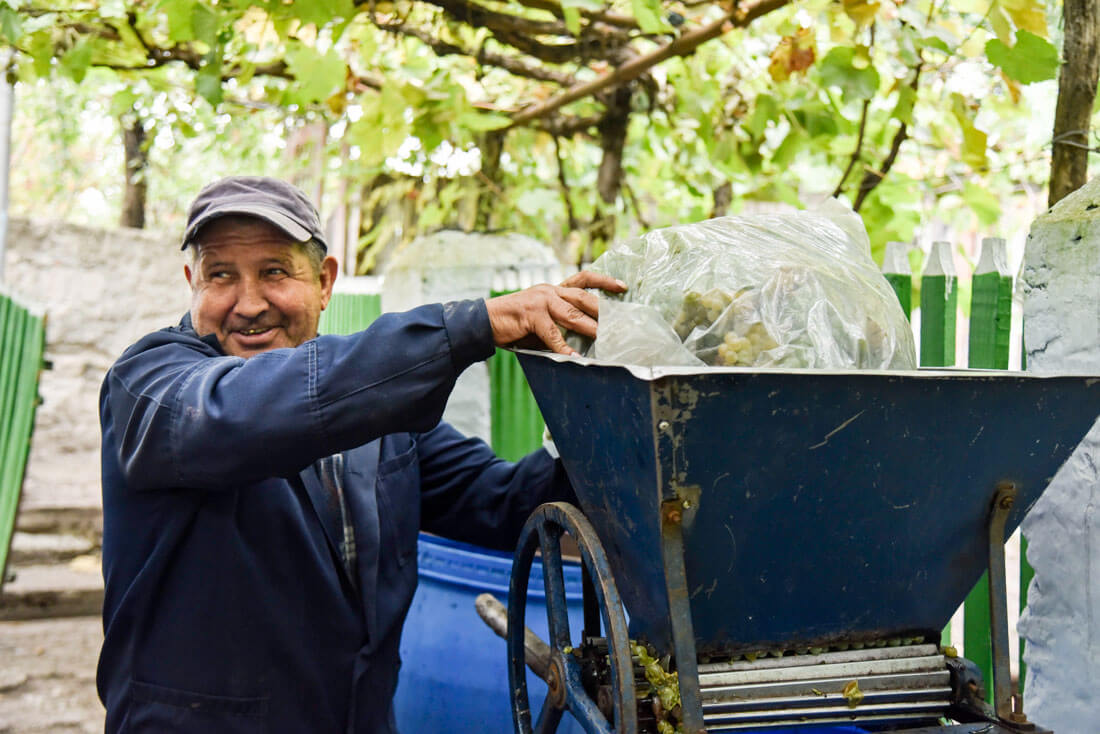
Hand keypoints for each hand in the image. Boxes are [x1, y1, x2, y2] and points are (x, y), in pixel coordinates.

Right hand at [484, 271, 626, 355]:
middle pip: (583, 297)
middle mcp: (549, 291)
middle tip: (620, 319)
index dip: (604, 281)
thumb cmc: (513, 323)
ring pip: (572, 313)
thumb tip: (581, 340)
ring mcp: (540, 301)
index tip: (622, 287)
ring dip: (589, 327)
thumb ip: (558, 324)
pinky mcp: (531, 315)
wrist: (483, 321)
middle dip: (603, 308)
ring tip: (604, 337)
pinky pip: (552, 334)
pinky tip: (572, 357)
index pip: (583, 279)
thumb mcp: (539, 319)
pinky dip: (563, 347)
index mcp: (553, 290)